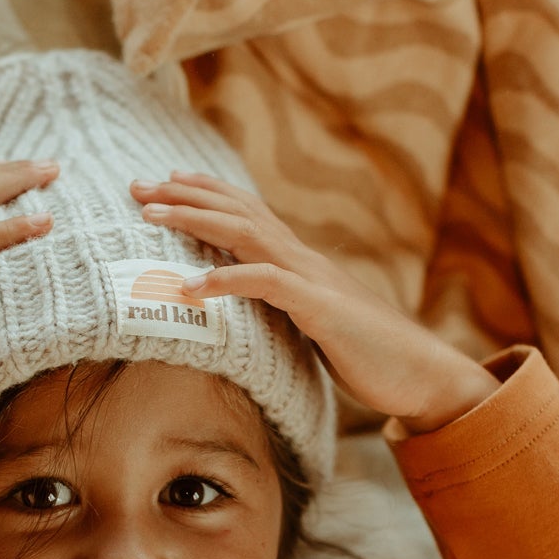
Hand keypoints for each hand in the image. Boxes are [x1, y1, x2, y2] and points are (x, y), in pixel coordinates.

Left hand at [130, 172, 496, 434]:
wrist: (420, 375)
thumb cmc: (366, 355)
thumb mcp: (309, 327)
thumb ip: (279, 311)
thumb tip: (246, 315)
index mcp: (299, 263)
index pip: (246, 214)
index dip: (205, 194)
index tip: (164, 184)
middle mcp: (303, 259)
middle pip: (237, 212)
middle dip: (185, 195)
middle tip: (137, 187)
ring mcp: (313, 279)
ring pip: (246, 234)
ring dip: (195, 220)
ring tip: (150, 216)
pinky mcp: (320, 308)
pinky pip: (267, 284)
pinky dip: (226, 279)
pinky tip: (190, 284)